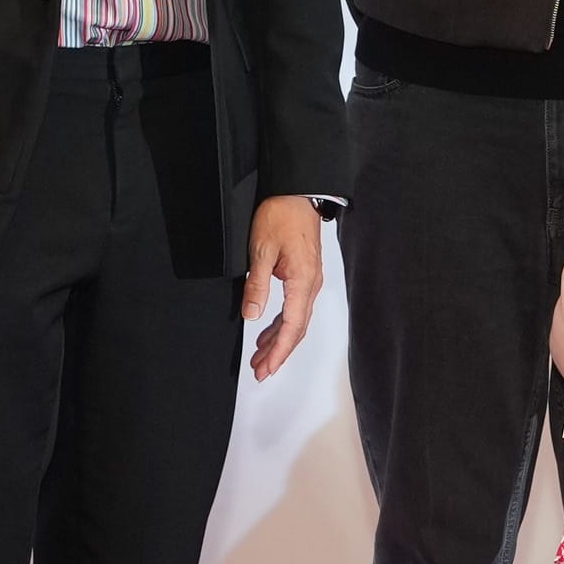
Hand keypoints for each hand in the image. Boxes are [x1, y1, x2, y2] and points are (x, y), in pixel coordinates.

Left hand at [245, 195, 329, 381]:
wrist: (296, 192)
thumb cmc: (281, 215)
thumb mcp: (261, 250)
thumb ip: (257, 285)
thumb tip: (252, 316)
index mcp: (303, 281)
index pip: (292, 327)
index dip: (279, 351)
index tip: (266, 368)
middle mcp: (311, 284)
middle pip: (297, 329)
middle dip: (279, 353)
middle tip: (261, 371)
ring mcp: (309, 280)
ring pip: (296, 320)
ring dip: (279, 340)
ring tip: (261, 357)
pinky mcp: (304, 274)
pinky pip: (295, 307)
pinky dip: (281, 323)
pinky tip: (268, 331)